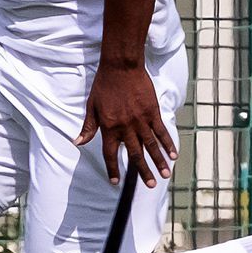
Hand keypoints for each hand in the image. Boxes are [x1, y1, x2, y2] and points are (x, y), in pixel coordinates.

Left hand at [75, 61, 176, 187]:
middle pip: (135, 154)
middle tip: (152, 185)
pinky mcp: (152, 112)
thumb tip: (77, 143)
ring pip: (151, 146)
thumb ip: (88, 127)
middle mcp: (126, 127)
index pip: (110, 154)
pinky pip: (161, 131)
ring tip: (166, 174)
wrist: (121, 67)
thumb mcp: (91, 106)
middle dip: (143, 171)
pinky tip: (174, 154)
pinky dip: (168, 143)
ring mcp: (141, 120)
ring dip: (159, 161)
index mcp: (109, 128)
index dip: (113, 168)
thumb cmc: (104, 86)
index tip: (115, 182)